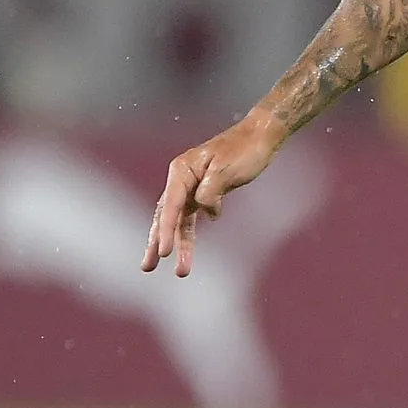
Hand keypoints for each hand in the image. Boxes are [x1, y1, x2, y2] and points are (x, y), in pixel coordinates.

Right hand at [142, 111, 284, 277]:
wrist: (260, 137)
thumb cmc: (245, 150)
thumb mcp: (228, 169)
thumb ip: (211, 190)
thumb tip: (205, 212)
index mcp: (182, 171)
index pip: (170, 206)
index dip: (166, 231)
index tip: (164, 253)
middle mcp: (181, 179)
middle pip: (165, 216)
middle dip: (157, 242)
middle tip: (147, 268)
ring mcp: (190, 187)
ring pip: (178, 221)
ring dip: (176, 244)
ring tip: (177, 270)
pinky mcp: (203, 193)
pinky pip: (190, 218)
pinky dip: (188, 234)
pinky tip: (187, 251)